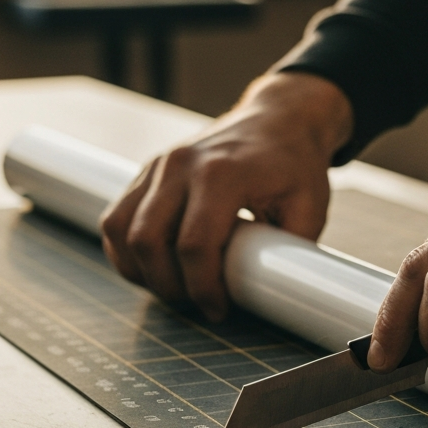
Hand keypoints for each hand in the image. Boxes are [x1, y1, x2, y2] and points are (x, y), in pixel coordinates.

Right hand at [100, 71, 352, 320]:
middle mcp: (181, 165)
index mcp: (223, 173)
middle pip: (147, 240)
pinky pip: (117, 217)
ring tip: (175, 289)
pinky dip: (126, 250)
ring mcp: (159, 165)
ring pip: (120, 229)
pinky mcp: (147, 171)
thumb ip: (289, 251)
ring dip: (140, 271)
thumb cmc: (296, 165)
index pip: (194, 244)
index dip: (202, 288)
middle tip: (197, 305)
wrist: (279, 119)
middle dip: (169, 286)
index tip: (219, 309)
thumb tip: (273, 294)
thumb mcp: (310, 208)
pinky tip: (152, 269)